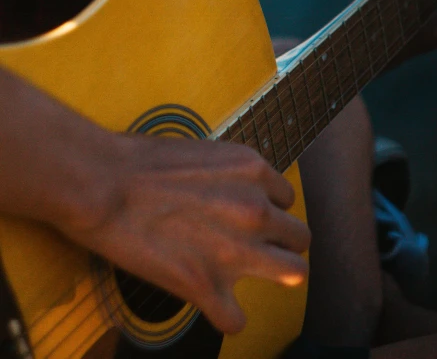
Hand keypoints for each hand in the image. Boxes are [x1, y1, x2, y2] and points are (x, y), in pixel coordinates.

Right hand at [64, 134, 309, 334]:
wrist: (103, 183)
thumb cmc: (141, 161)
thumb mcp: (203, 151)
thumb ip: (230, 176)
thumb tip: (234, 192)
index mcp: (253, 170)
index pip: (286, 199)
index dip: (267, 208)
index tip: (245, 215)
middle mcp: (255, 209)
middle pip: (300, 237)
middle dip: (279, 242)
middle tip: (253, 246)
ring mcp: (236, 249)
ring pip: (293, 273)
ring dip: (272, 275)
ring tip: (247, 275)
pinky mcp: (206, 285)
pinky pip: (236, 319)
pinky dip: (224, 315)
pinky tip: (210, 304)